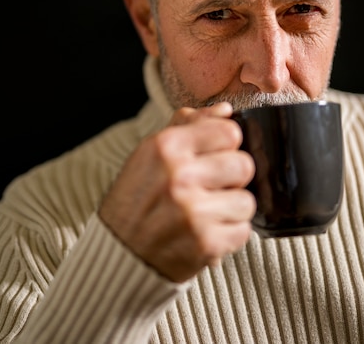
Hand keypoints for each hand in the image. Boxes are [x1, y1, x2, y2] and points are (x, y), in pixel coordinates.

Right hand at [99, 102, 255, 281]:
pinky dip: (228, 234)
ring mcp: (193, 211)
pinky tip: (206, 232)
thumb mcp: (151, 153)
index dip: (226, 145)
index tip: (214, 157)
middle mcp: (179, 176)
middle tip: (211, 187)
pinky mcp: (206, 244)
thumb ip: (189, 126)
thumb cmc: (136, 199)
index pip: (230, 132)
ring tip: (207, 212)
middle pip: (243, 165)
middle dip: (232, 178)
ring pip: (247, 201)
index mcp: (166, 146)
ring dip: (231, 209)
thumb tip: (225, 110)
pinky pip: (243, 231)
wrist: (117, 253)